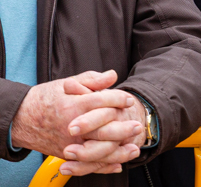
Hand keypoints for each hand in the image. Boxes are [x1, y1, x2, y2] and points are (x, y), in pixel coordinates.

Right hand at [11, 70, 136, 173]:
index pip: (101, 102)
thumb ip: (91, 80)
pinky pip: (87, 164)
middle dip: (122, 129)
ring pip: (96, 151)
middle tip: (137, 126)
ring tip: (134, 148)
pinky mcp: (66, 155)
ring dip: (118, 151)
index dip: (118, 99)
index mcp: (73, 105)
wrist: (22, 118)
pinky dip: (103, 166)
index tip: (129, 100)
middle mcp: (71, 127)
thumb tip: (113, 75)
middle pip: (102, 130)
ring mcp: (68, 143)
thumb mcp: (68, 84)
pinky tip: (117, 163)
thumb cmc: (47, 98)